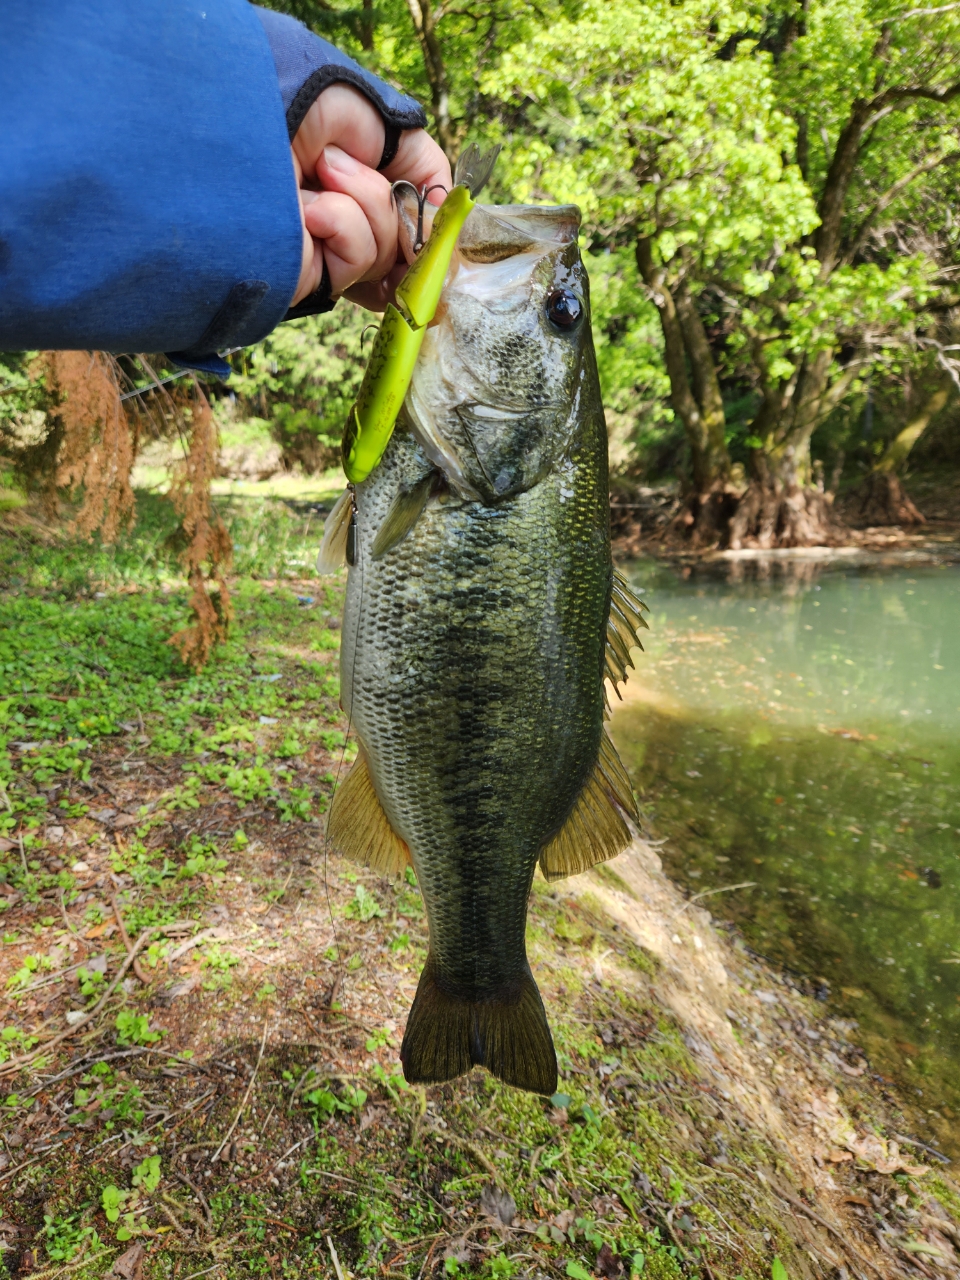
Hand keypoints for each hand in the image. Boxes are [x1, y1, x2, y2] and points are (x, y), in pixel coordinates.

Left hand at [290, 84, 450, 310]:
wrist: (237, 122)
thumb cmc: (294, 102)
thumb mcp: (377, 119)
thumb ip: (421, 168)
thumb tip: (444, 220)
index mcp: (350, 181)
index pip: (406, 220)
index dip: (425, 223)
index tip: (436, 219)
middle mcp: (337, 218)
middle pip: (405, 245)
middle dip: (398, 213)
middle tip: (346, 171)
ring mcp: (321, 250)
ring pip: (385, 253)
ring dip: (364, 203)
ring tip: (317, 172)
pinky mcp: (306, 277)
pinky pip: (356, 262)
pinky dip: (342, 226)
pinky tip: (306, 207)